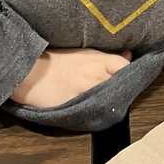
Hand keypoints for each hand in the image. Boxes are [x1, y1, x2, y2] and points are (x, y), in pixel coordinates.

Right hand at [10, 48, 131, 107]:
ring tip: (114, 102)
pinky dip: (100, 111)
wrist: (31, 73)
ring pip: (111, 99)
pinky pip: (95, 111)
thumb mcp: (84, 51)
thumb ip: (107, 56)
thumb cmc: (56, 60)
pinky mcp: (77, 106)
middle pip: (121, 84)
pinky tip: (100, 111)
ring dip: (115, 101)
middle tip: (125, 90)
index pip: (124, 66)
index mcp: (97, 60)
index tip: (132, 75)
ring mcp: (86, 92)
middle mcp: (95, 76)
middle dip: (126, 88)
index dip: (130, 72)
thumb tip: (128, 55)